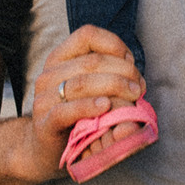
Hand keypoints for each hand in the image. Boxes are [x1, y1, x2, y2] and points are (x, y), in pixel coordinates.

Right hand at [28, 26, 145, 179]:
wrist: (46, 149)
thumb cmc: (76, 115)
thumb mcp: (90, 88)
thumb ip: (108, 75)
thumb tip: (135, 73)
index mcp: (60, 58)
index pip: (87, 35)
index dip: (114, 44)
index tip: (131, 62)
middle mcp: (49, 74)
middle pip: (91, 61)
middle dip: (123, 71)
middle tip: (140, 86)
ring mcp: (44, 98)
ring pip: (82, 83)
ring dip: (114, 87)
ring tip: (133, 96)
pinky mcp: (45, 123)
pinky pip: (67, 110)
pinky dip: (89, 106)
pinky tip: (105, 106)